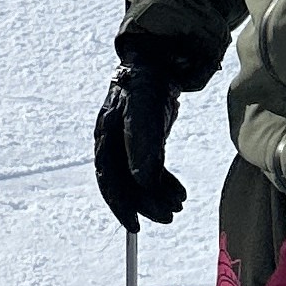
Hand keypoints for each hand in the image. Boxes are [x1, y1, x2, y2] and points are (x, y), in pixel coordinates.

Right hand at [91, 42, 188, 227]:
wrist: (157, 61)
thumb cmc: (147, 83)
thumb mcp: (144, 111)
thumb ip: (142, 145)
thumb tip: (141, 182)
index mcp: (106, 136)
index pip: (109, 179)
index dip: (120, 205)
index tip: (136, 225)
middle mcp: (113, 142)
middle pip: (125, 183)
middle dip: (146, 203)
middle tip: (170, 216)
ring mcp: (128, 142)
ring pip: (139, 179)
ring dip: (158, 194)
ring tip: (179, 204)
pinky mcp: (144, 141)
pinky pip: (151, 170)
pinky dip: (164, 182)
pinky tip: (178, 191)